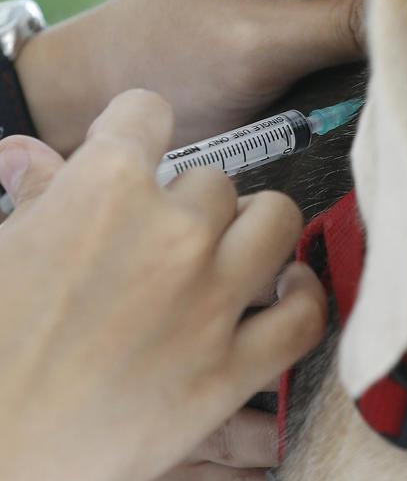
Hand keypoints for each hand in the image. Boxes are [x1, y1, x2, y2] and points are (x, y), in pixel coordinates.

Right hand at [0, 90, 325, 480]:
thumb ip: (32, 197)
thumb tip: (26, 155)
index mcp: (103, 190)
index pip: (147, 112)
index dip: (139, 128)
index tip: (138, 148)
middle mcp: (171, 232)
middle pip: (215, 181)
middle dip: (190, 202)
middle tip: (165, 237)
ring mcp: (210, 299)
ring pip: (275, 219)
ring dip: (257, 228)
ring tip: (237, 248)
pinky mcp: (232, 368)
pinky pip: (304, 314)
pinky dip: (304, 296)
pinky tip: (287, 289)